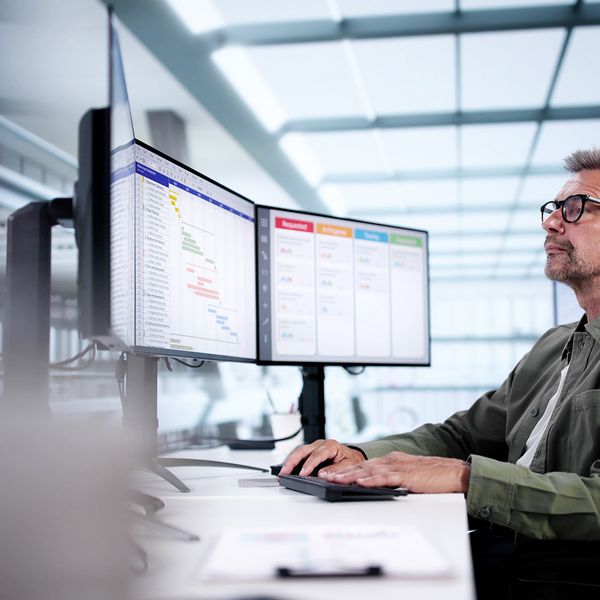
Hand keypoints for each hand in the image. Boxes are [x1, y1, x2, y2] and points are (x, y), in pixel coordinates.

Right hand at [279, 439, 364, 476]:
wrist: (352, 459)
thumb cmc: (351, 462)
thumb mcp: (349, 465)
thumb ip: (336, 470)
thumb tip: (323, 474)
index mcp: (331, 446)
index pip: (317, 454)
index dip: (309, 464)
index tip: (303, 473)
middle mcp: (321, 444)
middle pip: (303, 450)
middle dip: (293, 461)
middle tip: (285, 472)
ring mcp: (314, 448)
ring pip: (298, 452)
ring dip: (289, 462)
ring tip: (282, 473)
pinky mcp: (310, 453)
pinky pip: (299, 456)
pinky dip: (291, 462)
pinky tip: (286, 469)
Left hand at [322, 451, 470, 493]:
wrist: (455, 473)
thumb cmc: (435, 476)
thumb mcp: (409, 475)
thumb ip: (394, 478)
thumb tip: (377, 486)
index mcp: (392, 461)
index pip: (364, 465)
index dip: (346, 469)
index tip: (331, 473)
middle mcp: (392, 461)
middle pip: (361, 466)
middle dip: (340, 471)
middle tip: (323, 476)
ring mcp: (398, 467)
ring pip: (368, 471)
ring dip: (349, 475)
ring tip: (333, 479)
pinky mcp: (406, 475)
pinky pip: (385, 478)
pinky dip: (371, 479)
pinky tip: (359, 482)